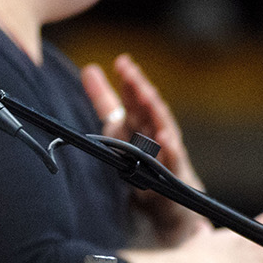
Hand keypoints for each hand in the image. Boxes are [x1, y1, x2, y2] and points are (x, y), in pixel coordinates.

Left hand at [81, 54, 205, 246]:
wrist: (167, 201)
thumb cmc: (143, 158)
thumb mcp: (118, 127)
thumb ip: (104, 99)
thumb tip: (89, 68)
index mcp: (141, 121)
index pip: (134, 98)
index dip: (129, 80)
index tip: (122, 62)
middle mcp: (156, 132)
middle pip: (148, 108)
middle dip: (140, 89)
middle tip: (130, 72)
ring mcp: (167, 152)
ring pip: (163, 127)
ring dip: (156, 111)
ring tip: (147, 94)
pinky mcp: (173, 174)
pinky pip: (172, 159)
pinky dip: (170, 148)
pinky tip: (164, 137)